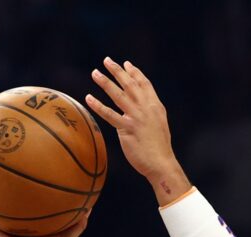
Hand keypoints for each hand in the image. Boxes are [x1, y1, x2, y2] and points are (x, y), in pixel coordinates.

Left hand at [84, 58, 189, 203]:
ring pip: (118, 95)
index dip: (135, 72)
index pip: (144, 84)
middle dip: (117, 71)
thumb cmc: (159, 147)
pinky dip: (98, 105)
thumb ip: (149, 113)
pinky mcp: (126, 129)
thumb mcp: (159, 124)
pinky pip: (109, 115)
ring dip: (105, 82)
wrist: (161, 162)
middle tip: (106, 60)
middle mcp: (145, 108)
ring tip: (95, 73)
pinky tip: (89, 98)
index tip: (126, 64)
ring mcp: (136, 117)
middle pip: (130, 84)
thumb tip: (139, 107)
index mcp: (155, 106)